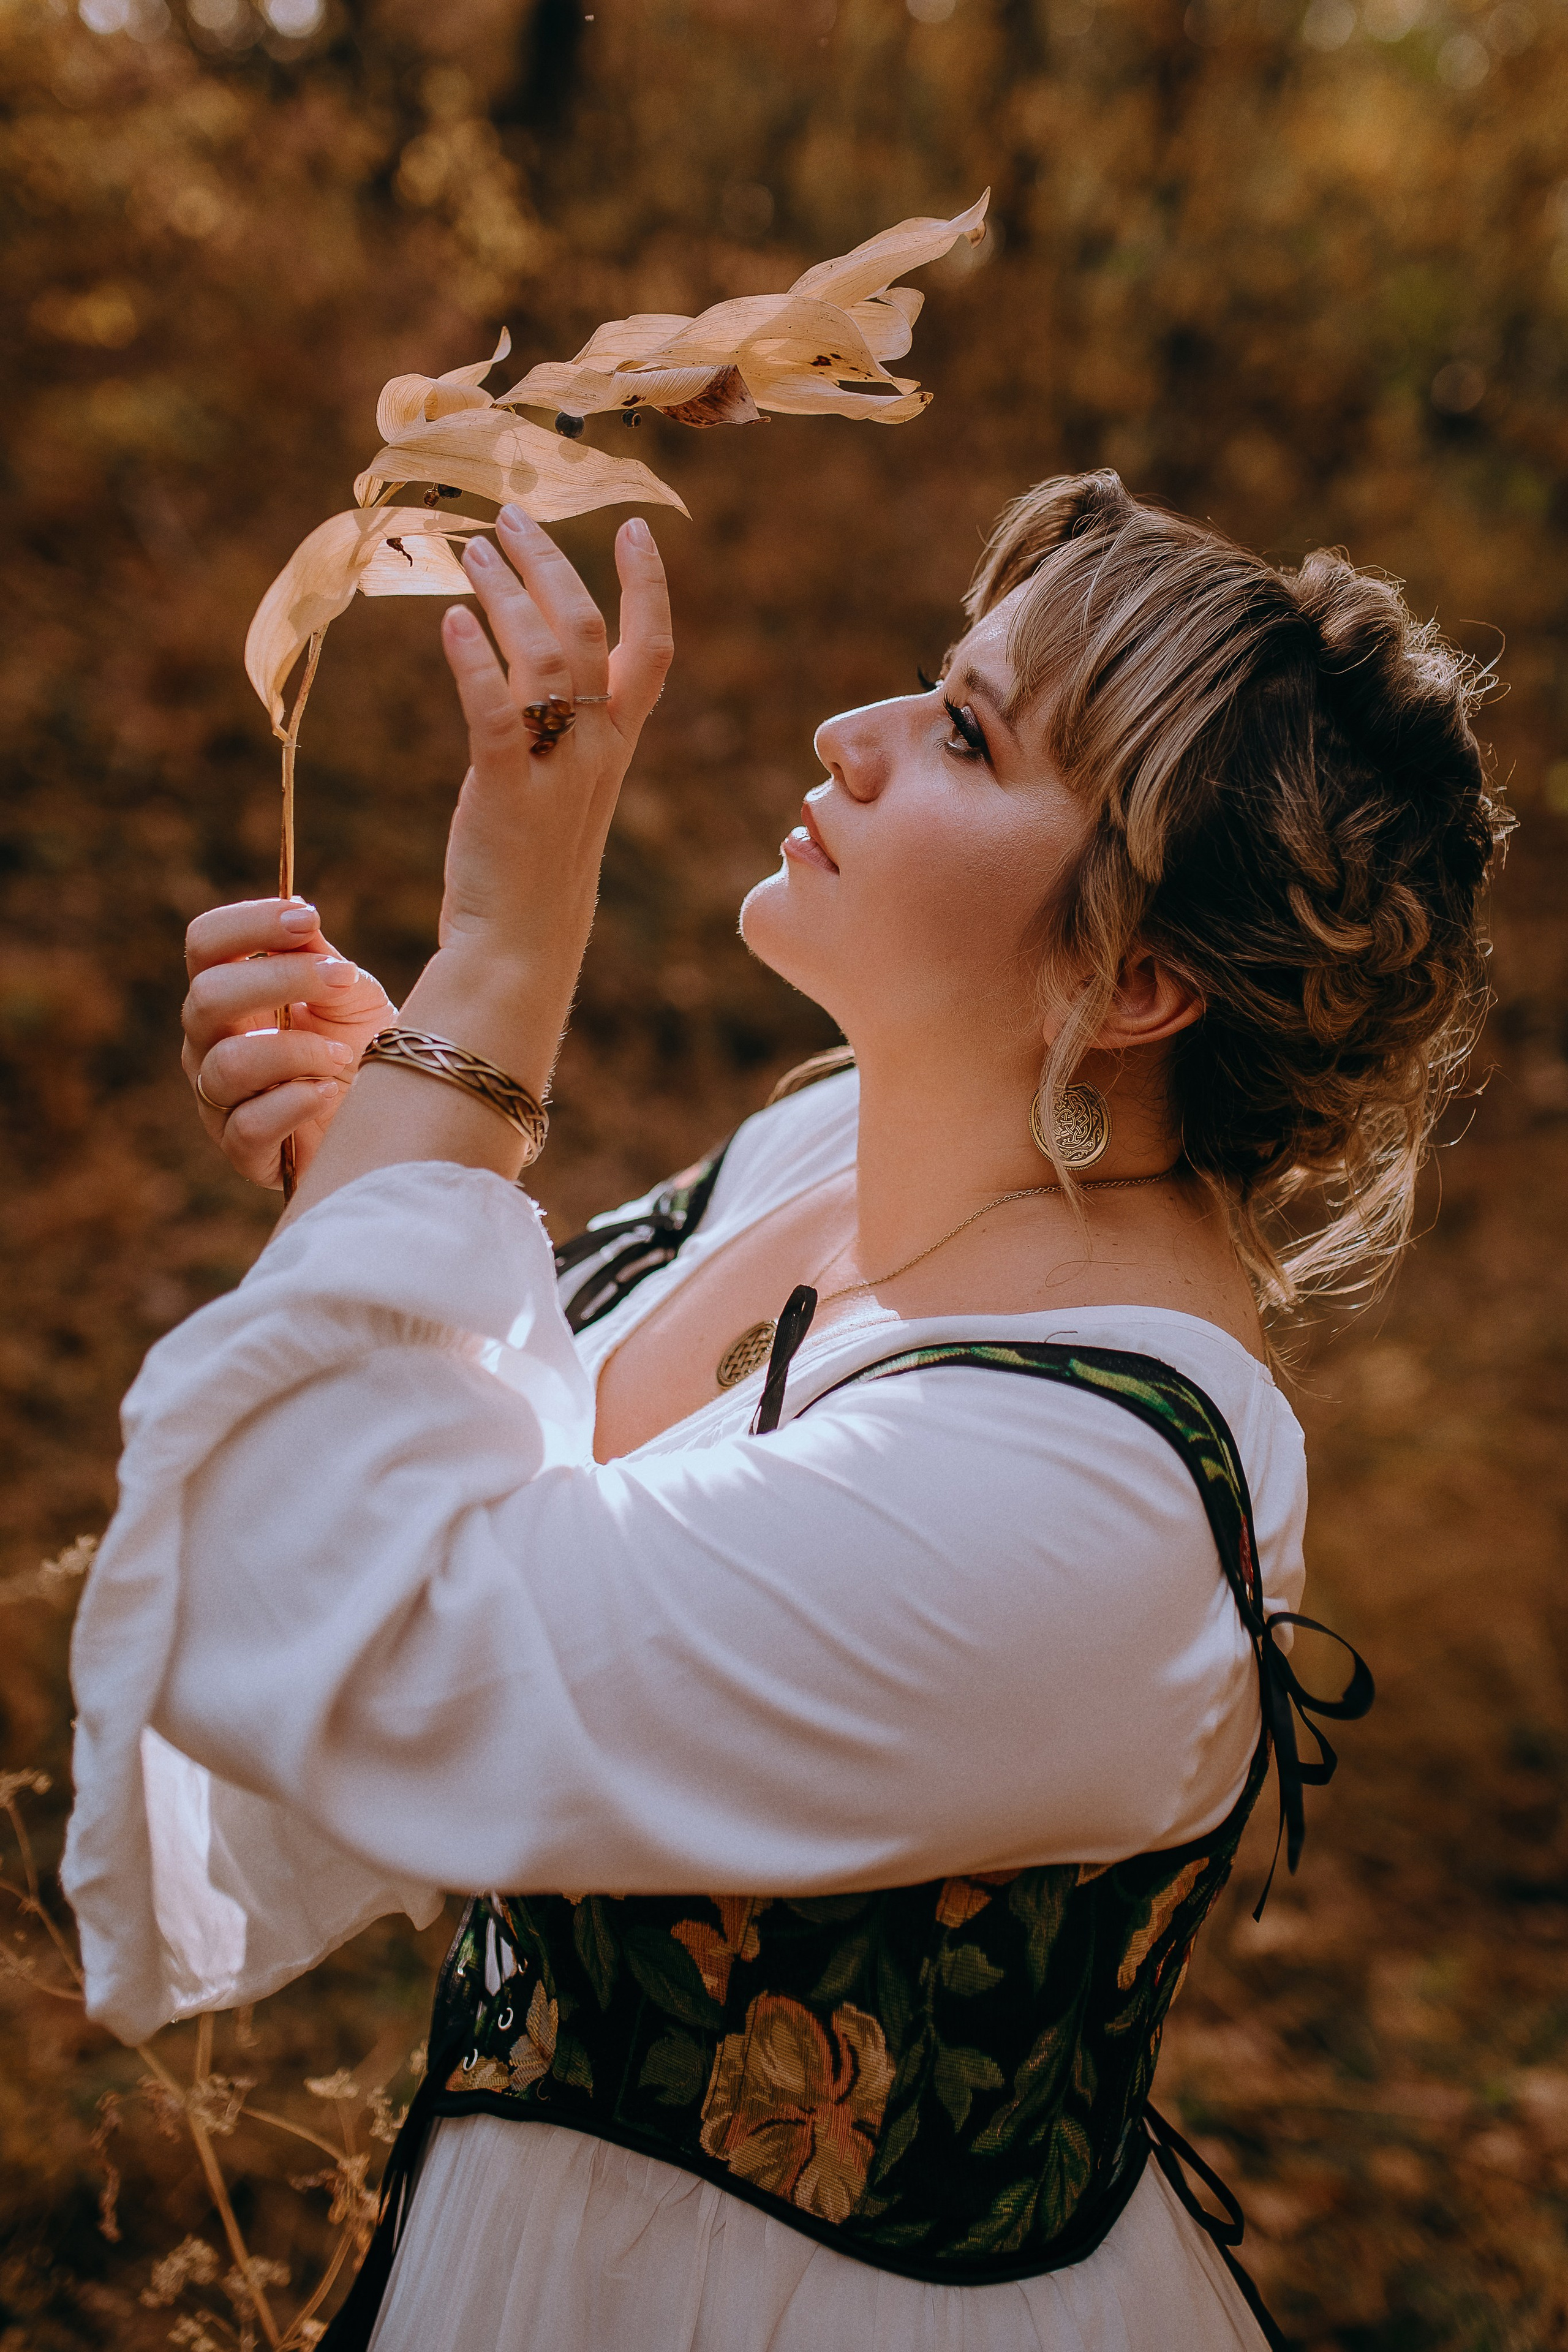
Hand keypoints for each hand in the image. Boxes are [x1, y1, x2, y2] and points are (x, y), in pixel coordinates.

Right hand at [181, 899, 395, 1188]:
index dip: (249, 924)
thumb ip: (318, 955)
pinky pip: (248, 1125)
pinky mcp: (244, 1153)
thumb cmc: (368, 1048)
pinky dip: (295, 1102)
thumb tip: (296, 910)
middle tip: (342, 978)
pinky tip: (330, 1091)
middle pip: (207, 997)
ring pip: (227, 1064)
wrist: (395, 1120)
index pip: (205, 944)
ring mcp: (220, 1100)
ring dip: (296, 1051)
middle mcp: (210, 1043)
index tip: (308, 916)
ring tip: (343, 1054)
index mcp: (230, 994)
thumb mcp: (350, 994)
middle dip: (282, 980)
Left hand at [281, 507, 672, 1221]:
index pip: (652, 652)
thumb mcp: (558, 795)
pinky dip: (474, 661)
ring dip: (509, 591)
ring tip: (467, 547)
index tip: (634, 530)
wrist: (516, 954)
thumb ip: (556, 736)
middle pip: (589, 633)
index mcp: (615, 750)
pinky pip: (496, 714)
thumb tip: (524, 676)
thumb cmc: (526, 875)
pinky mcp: (505, 794)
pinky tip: (449, 622)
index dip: (649, 588)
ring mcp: (555, 773)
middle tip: (507, 517)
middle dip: (551, 565)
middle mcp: (597, 753)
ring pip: (547, 657)